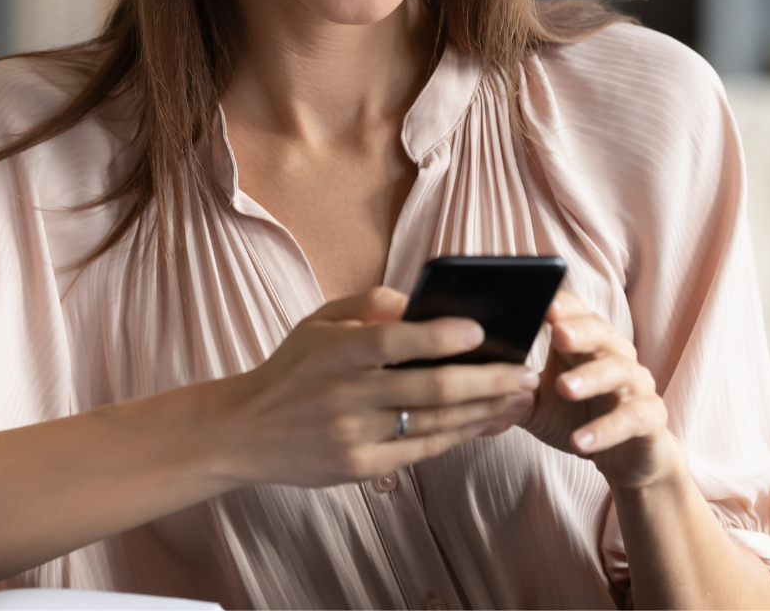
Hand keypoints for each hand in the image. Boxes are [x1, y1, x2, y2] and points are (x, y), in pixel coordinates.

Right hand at [204, 287, 538, 487]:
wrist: (244, 431)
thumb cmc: (292, 369)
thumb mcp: (318, 321)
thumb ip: (369, 303)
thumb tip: (422, 301)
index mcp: (333, 352)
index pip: (390, 340)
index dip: (436, 336)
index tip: (478, 330)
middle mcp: (343, 396)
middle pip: (428, 389)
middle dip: (486, 380)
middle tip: (525, 371)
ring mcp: (352, 436)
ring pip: (434, 423)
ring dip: (484, 410)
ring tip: (519, 397)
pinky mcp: (358, 468)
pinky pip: (421, 450)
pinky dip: (459, 435)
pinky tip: (486, 422)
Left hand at [519, 290, 682, 489]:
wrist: (627, 458)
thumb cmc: (577, 419)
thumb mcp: (538, 405)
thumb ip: (510, 390)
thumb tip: (465, 383)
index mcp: (585, 344)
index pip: (575, 312)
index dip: (559, 305)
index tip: (536, 300)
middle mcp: (614, 355)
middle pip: (600, 332)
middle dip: (579, 330)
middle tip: (557, 333)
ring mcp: (635, 385)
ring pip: (618, 370)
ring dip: (591, 377)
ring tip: (564, 386)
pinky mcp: (650, 417)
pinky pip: (632, 418)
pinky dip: (606, 429)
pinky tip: (580, 440)